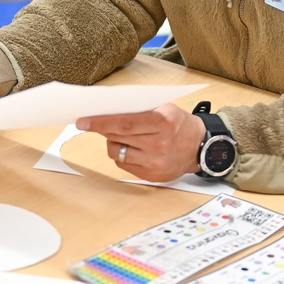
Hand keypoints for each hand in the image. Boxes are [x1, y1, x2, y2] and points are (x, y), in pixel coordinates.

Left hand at [76, 104, 205, 181]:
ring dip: (113, 141)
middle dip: (101, 128)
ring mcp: (156, 162)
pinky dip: (122, 153)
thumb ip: (138, 109)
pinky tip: (131, 146)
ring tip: (121, 134)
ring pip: (117, 151)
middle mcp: (160, 144)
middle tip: (90, 122)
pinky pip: (124, 164)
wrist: (200, 147)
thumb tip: (106, 110)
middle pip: (119, 136)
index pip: (124, 122)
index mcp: (163, 122)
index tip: (82, 120)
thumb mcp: (163, 108)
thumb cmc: (178, 123)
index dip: (101, 122)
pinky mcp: (152, 175)